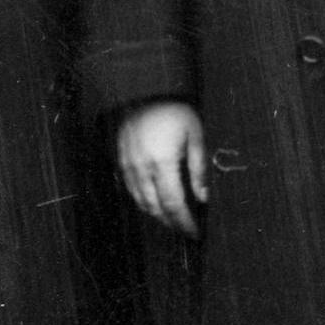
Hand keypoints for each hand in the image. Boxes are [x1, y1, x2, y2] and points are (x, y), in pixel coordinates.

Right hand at [117, 101, 211, 238]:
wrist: (144, 92)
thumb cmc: (174, 111)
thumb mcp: (196, 135)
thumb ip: (199, 169)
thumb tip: (203, 198)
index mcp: (162, 162)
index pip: (174, 204)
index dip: (184, 222)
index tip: (195, 233)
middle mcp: (141, 168)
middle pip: (156, 208)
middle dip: (172, 223)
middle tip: (188, 230)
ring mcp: (128, 166)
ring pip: (141, 203)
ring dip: (159, 216)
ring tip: (175, 220)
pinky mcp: (121, 162)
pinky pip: (132, 191)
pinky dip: (145, 203)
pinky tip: (158, 203)